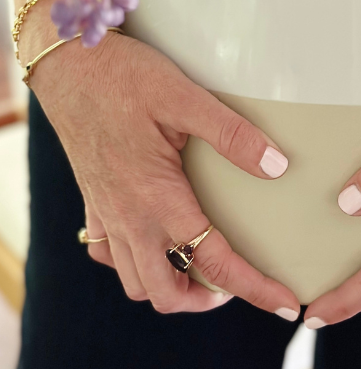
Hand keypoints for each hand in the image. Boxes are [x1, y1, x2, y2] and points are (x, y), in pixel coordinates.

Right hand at [31, 28, 299, 319]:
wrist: (68, 65)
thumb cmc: (124, 77)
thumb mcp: (184, 97)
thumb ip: (232, 135)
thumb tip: (278, 167)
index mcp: (156, 197)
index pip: (211, 262)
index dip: (253, 287)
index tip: (285, 303)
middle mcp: (128, 216)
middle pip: (163, 293)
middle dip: (204, 301)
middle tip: (239, 285)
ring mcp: (106, 212)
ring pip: (133, 280)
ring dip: (169, 288)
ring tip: (201, 271)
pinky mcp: (93, 199)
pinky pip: (108, 254)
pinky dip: (134, 264)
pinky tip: (155, 243)